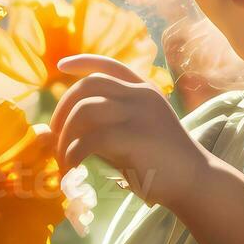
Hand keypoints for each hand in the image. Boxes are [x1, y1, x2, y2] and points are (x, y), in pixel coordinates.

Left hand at [42, 54, 213, 209]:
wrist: (194, 181)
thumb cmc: (160, 162)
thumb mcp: (130, 135)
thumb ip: (98, 128)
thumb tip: (49, 132)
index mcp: (144, 90)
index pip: (109, 65)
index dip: (82, 62)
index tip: (61, 65)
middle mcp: (141, 95)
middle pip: (88, 85)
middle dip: (63, 108)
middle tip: (55, 135)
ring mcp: (139, 113)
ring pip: (85, 110)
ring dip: (64, 135)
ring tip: (62, 159)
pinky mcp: (135, 137)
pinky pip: (90, 139)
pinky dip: (73, 154)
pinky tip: (72, 169)